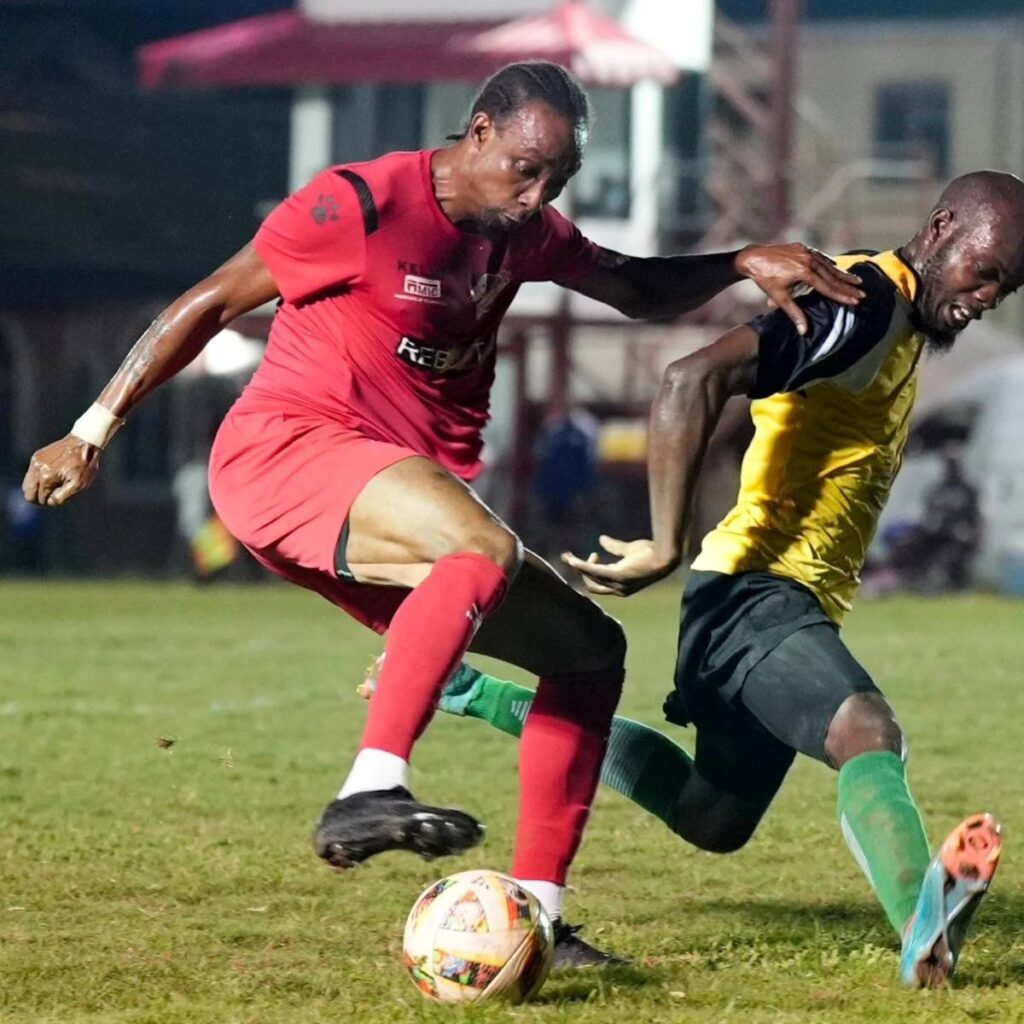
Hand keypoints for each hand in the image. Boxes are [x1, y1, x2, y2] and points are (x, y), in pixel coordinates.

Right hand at [22, 435, 101, 506]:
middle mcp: (37, 469)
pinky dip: (39, 478)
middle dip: (40, 497)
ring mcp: (35, 461)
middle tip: (55, 493)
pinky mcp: (37, 456)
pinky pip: (31, 473)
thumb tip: (50, 502)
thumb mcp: (79, 485)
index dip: (50, 501)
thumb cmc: (84, 465)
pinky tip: (54, 474)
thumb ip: (62, 497)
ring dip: (39, 487)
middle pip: (28, 493)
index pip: (40, 499)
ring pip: (27, 483)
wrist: (85, 442)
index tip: (61, 495)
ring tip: (56, 483)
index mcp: (46, 477)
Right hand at [561, 535, 678, 596]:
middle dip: (579, 571)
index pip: (598, 583)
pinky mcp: (619, 576)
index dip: (587, 572)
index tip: (582, 558)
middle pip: (591, 583)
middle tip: (570, 557)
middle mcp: (618, 589)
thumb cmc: (653, 552)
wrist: (666, 554)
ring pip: (590, 578)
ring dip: (578, 567)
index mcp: (621, 585)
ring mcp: (619, 585)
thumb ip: (615, 547)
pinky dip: (583, 567)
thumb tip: (601, 540)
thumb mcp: (629, 550)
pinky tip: (574, 560)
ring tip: (569, 557)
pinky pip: (595, 572)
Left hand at [735, 243, 864, 334]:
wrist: (754, 258)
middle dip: (848, 285)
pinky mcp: (803, 247)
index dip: (842, 295)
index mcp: (805, 272)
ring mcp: (807, 252)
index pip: (828, 287)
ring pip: (829, 265)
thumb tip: (804, 331)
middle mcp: (809, 259)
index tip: (856, 300)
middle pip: (833, 275)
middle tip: (863, 293)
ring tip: (856, 281)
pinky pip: (821, 257)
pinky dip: (829, 265)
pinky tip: (837, 270)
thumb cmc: (765, 280)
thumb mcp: (780, 297)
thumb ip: (794, 313)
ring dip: (842, 274)